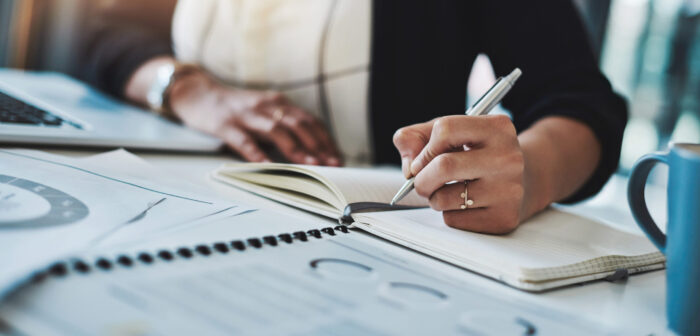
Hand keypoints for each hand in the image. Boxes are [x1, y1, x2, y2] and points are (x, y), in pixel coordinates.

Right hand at [168, 71, 340, 165]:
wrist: (197, 93)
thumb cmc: (235, 109)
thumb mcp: (264, 111)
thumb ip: (283, 126)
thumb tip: (310, 151)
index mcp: (278, 103)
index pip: (310, 120)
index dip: (326, 139)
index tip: (339, 157)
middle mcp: (266, 106)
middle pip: (299, 124)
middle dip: (319, 145)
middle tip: (334, 164)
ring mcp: (245, 114)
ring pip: (277, 131)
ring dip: (297, 149)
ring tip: (312, 165)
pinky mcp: (225, 124)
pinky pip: (244, 141)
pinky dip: (258, 154)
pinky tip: (269, 167)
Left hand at [393, 115, 528, 233]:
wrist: (524, 181)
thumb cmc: (478, 154)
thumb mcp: (452, 134)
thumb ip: (417, 138)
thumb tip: (409, 168)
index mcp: (497, 128)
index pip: (445, 129)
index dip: (424, 148)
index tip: (421, 161)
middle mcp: (508, 157)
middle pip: (444, 166)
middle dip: (421, 178)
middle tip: (421, 182)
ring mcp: (509, 190)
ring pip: (444, 198)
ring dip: (434, 198)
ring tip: (447, 191)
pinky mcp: (503, 218)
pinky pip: (454, 220)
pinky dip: (449, 214)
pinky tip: (465, 205)